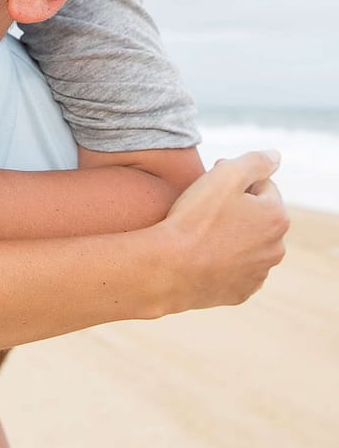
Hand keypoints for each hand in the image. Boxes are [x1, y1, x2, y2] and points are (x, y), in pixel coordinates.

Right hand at [158, 150, 287, 312]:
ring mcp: (258, 273)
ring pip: (247, 243)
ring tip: (200, 230)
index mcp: (276, 217)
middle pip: (257, 216)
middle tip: (203, 205)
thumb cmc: (196, 218)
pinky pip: (236, 268)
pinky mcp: (241, 291)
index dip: (234, 180)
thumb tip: (275, 156)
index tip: (210, 184)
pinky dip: (224, 258)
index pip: (263, 186)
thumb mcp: (224, 176)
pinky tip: (202, 253)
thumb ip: (254, 161)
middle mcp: (275, 248)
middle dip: (237, 207)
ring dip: (232, 233)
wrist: (171, 267)